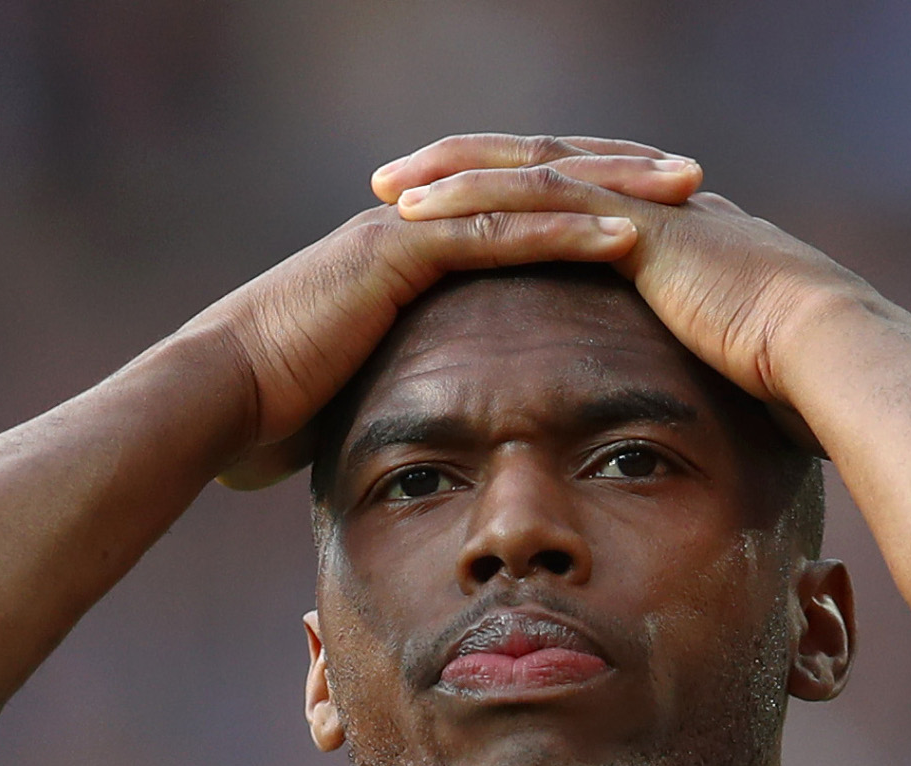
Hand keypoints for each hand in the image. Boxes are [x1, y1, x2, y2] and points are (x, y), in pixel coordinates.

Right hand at [199, 137, 708, 488]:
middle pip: (539, 184)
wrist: (215, 399)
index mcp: (416, 250)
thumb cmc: (273, 413)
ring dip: (611, 190)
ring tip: (685, 190)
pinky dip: (565, 234)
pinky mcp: (398, 254)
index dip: (588, 205)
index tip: (655, 216)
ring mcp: (408, 230)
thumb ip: (396, 396)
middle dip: (618, 175)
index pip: (519, 212)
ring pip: (530, 194)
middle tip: (695, 177)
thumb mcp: (356, 397)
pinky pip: (498, 235)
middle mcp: (418, 222)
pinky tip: (628, 236)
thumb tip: (416, 445)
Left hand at [378, 133, 879, 443]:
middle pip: (541, 167)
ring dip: (453, 173)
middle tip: (397, 177)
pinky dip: (476, 200)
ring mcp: (646, 208)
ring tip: (388, 185)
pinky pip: (541, 200)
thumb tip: (693, 420)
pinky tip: (421, 211)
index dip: (513, 202)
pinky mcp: (639, 226)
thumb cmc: (801, 386)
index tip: (456, 215)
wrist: (837, 360)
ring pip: (530, 170)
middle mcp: (653, 204)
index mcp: (670, 232)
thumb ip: (700, 375)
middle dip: (466, 168)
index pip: (576, 202)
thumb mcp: (734, 373)